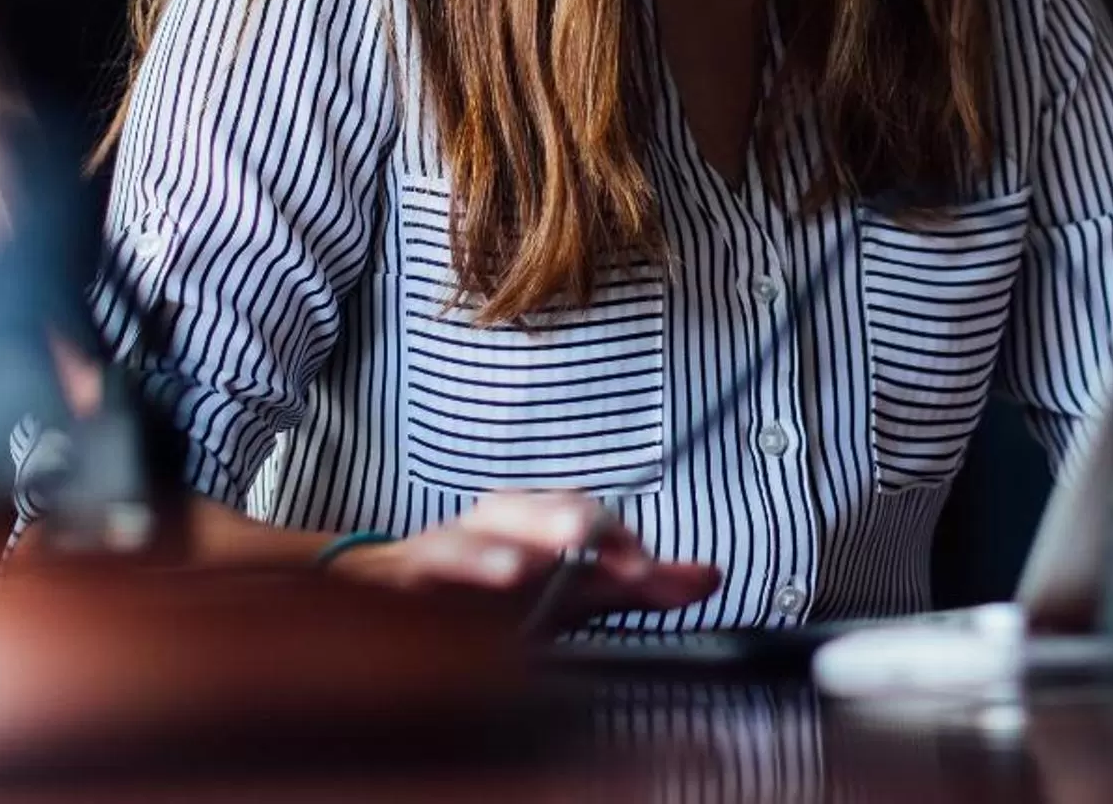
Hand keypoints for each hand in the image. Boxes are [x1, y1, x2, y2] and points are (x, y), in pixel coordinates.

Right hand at [326, 491, 721, 626]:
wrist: (401, 602)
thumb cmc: (494, 594)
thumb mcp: (575, 592)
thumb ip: (638, 586)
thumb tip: (712, 575)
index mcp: (531, 519)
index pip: (577, 513)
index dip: (612, 536)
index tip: (644, 568)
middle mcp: (489, 525)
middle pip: (524, 509)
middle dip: (558, 523)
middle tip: (588, 539)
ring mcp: (443, 551)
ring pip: (467, 539)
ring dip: (494, 554)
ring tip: (522, 571)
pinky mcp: (403, 582)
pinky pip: (417, 576)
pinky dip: (438, 582)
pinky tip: (455, 597)